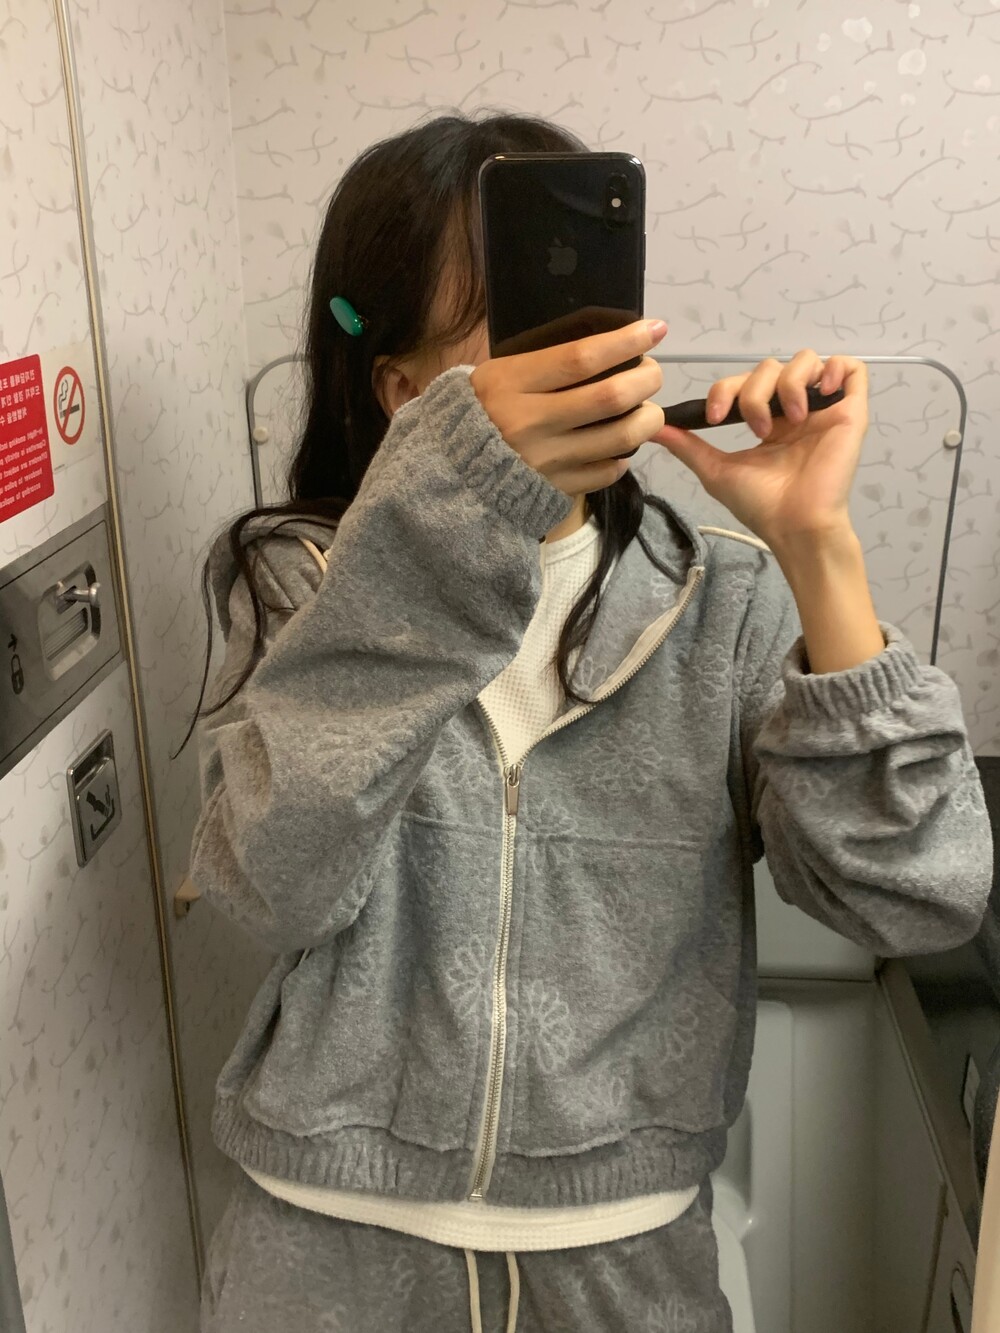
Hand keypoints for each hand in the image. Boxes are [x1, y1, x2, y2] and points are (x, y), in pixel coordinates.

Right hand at [471, 319, 667, 496]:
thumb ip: (546, 363)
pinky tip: (620, 445)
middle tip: (652, 372)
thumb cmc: (482, 410)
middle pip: (610, 396)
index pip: (582, 357)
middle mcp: (531, 423)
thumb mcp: (500, 374)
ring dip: (647, 420)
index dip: (626, 341)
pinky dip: (623, 455)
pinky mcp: (556, 489)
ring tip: (648, 410)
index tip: (653, 329)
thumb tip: (609, 350)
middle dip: (646, 379)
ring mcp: (546, 460)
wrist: (452, 470)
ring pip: (620, 437)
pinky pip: (607, 471)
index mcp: (513, 384)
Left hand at [652, 350, 868, 547]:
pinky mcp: (851, 412)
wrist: (794, 525)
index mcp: (769, 421)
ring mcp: (824, 410)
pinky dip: (835, 369)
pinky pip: (852, 369)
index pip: (745, 382)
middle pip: (773, 367)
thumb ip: (687, 446)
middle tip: (757, 429)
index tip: (715, 417)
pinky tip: (820, 394)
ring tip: (791, 419)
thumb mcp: (715, 471)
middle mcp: (796, 411)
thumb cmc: (761, 504)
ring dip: (790, 383)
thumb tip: (654, 428)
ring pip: (807, 361)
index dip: (726, 389)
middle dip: (755, 391)